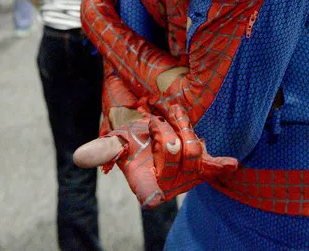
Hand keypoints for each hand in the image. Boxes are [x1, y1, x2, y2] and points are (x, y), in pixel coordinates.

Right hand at [73, 105, 237, 207]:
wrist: (149, 114)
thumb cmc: (130, 130)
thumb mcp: (116, 136)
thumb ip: (102, 148)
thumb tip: (77, 157)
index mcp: (143, 183)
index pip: (151, 195)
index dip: (155, 191)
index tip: (153, 189)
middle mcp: (167, 182)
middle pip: (175, 159)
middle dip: (166, 132)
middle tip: (155, 119)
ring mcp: (185, 173)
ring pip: (193, 152)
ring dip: (183, 127)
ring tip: (172, 114)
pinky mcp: (200, 161)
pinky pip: (212, 166)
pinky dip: (221, 165)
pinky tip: (231, 165)